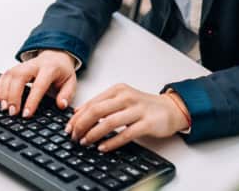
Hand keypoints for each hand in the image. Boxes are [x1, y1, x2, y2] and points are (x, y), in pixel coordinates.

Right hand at [0, 50, 76, 117]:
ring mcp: (23, 65)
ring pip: (10, 75)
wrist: (56, 55)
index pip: (39, 85)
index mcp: (49, 69)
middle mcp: (34, 65)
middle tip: (12, 112)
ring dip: (4, 92)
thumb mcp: (71, 82)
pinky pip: (4, 75)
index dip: (32, 100)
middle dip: (14, 95)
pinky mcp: (16, 67)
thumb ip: (67, 94)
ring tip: (4, 107)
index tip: (27, 114)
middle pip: (19, 77)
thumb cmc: (62, 71)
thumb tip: (61, 105)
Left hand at [66, 83, 187, 152]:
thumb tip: (78, 114)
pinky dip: (112, 142)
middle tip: (74, 136)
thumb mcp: (122, 99)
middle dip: (82, 125)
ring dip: (94, 134)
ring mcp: (137, 109)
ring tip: (85, 142)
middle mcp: (126, 97)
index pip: (92, 102)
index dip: (77, 117)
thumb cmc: (144, 105)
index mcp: (118, 90)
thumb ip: (102, 105)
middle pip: (97, 111)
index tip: (68, 128)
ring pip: (109, 122)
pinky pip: (125, 134)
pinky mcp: (147, 123)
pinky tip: (103, 147)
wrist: (170, 108)